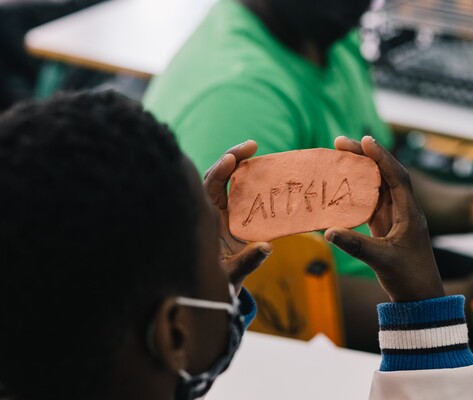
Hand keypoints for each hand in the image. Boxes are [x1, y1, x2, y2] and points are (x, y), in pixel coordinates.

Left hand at [203, 141, 272, 294]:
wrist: (216, 291)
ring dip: (240, 164)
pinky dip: (250, 178)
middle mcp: (211, 211)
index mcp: (205, 221)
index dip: (219, 171)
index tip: (231, 158)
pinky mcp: (234, 216)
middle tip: (252, 145)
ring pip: (228, 181)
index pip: (208, 189)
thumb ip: (248, 261)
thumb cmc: (219, 281)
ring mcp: (222, 212)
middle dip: (232, 158)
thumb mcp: (232, 274)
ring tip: (254, 148)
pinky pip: (240, 191)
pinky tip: (263, 168)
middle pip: (217, 176)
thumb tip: (267, 247)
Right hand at [325, 136, 444, 302]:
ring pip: (378, 185)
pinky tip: (343, 184)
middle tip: (340, 142)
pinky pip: (371, 201)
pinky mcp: (387, 226)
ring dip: (360, 170)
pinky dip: (357, 190)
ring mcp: (395, 217)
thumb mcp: (382, 261)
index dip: (381, 157)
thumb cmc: (410, 278)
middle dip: (365, 156)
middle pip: (385, 174)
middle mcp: (404, 209)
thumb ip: (356, 245)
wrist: (421, 298)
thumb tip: (327, 232)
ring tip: (339, 155)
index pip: (397, 176)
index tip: (364, 140)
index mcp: (410, 212)